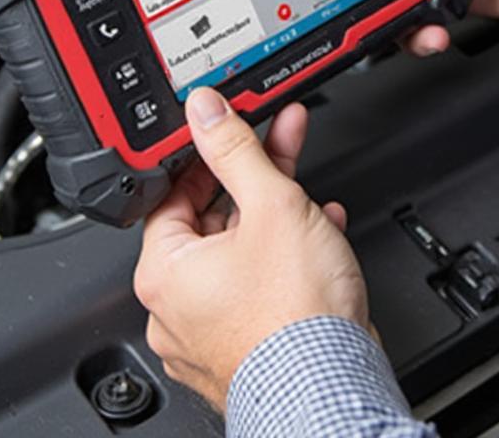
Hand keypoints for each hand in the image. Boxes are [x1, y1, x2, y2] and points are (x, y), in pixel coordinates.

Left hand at [133, 88, 368, 410]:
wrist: (333, 386)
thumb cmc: (293, 315)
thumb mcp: (270, 205)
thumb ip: (236, 149)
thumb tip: (206, 111)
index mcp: (164, 272)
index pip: (174, 193)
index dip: (209, 154)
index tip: (232, 131)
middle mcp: (177, 308)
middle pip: (212, 219)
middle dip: (254, 176)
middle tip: (279, 140)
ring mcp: (211, 331)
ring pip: (241, 251)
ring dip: (279, 213)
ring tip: (309, 185)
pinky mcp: (248, 345)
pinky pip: (261, 284)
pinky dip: (289, 254)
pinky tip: (321, 230)